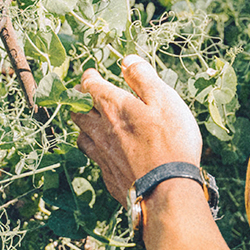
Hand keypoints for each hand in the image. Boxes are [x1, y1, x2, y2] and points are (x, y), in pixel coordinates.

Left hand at [72, 55, 201, 204]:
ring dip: (84, 127)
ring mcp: (102, 156)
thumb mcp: (165, 100)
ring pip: (82, 136)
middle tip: (85, 96)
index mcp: (114, 107)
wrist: (167, 190)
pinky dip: (96, 151)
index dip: (89, 77)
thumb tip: (127, 59)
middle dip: (79, 101)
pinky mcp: (108, 177)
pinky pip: (94, 159)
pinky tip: (106, 153)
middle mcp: (101, 130)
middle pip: (78, 112)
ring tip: (91, 124)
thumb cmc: (171, 142)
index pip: (90, 86)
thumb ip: (144, 77)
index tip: (91, 74)